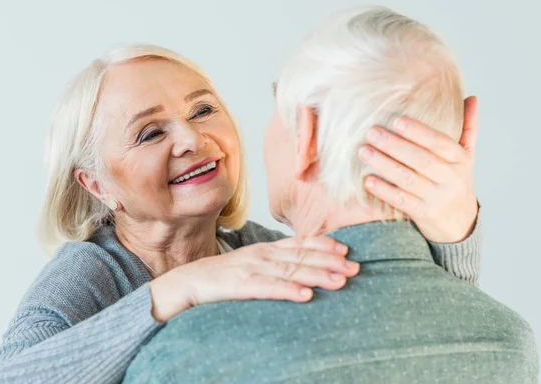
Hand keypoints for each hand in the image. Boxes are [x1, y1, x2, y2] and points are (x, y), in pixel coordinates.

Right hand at [149, 236, 359, 321]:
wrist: (186, 282)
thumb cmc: (221, 276)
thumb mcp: (251, 264)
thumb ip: (273, 263)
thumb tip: (300, 268)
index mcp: (265, 249)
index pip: (298, 243)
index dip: (323, 244)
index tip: (345, 248)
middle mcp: (261, 255)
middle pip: (300, 257)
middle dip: (329, 261)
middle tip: (354, 267)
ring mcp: (251, 269)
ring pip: (290, 271)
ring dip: (317, 275)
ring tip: (340, 281)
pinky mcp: (240, 286)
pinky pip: (268, 288)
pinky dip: (288, 291)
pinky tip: (305, 295)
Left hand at [359, 96, 478, 242]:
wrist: (460, 223)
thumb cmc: (456, 181)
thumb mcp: (466, 156)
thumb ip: (467, 127)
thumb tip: (471, 98)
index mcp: (460, 160)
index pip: (439, 142)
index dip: (418, 132)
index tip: (396, 120)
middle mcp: (451, 179)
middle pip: (420, 160)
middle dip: (394, 145)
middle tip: (372, 132)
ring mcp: (437, 198)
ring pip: (408, 179)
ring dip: (384, 165)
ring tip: (364, 151)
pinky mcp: (424, 214)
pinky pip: (401, 200)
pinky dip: (384, 191)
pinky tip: (367, 180)